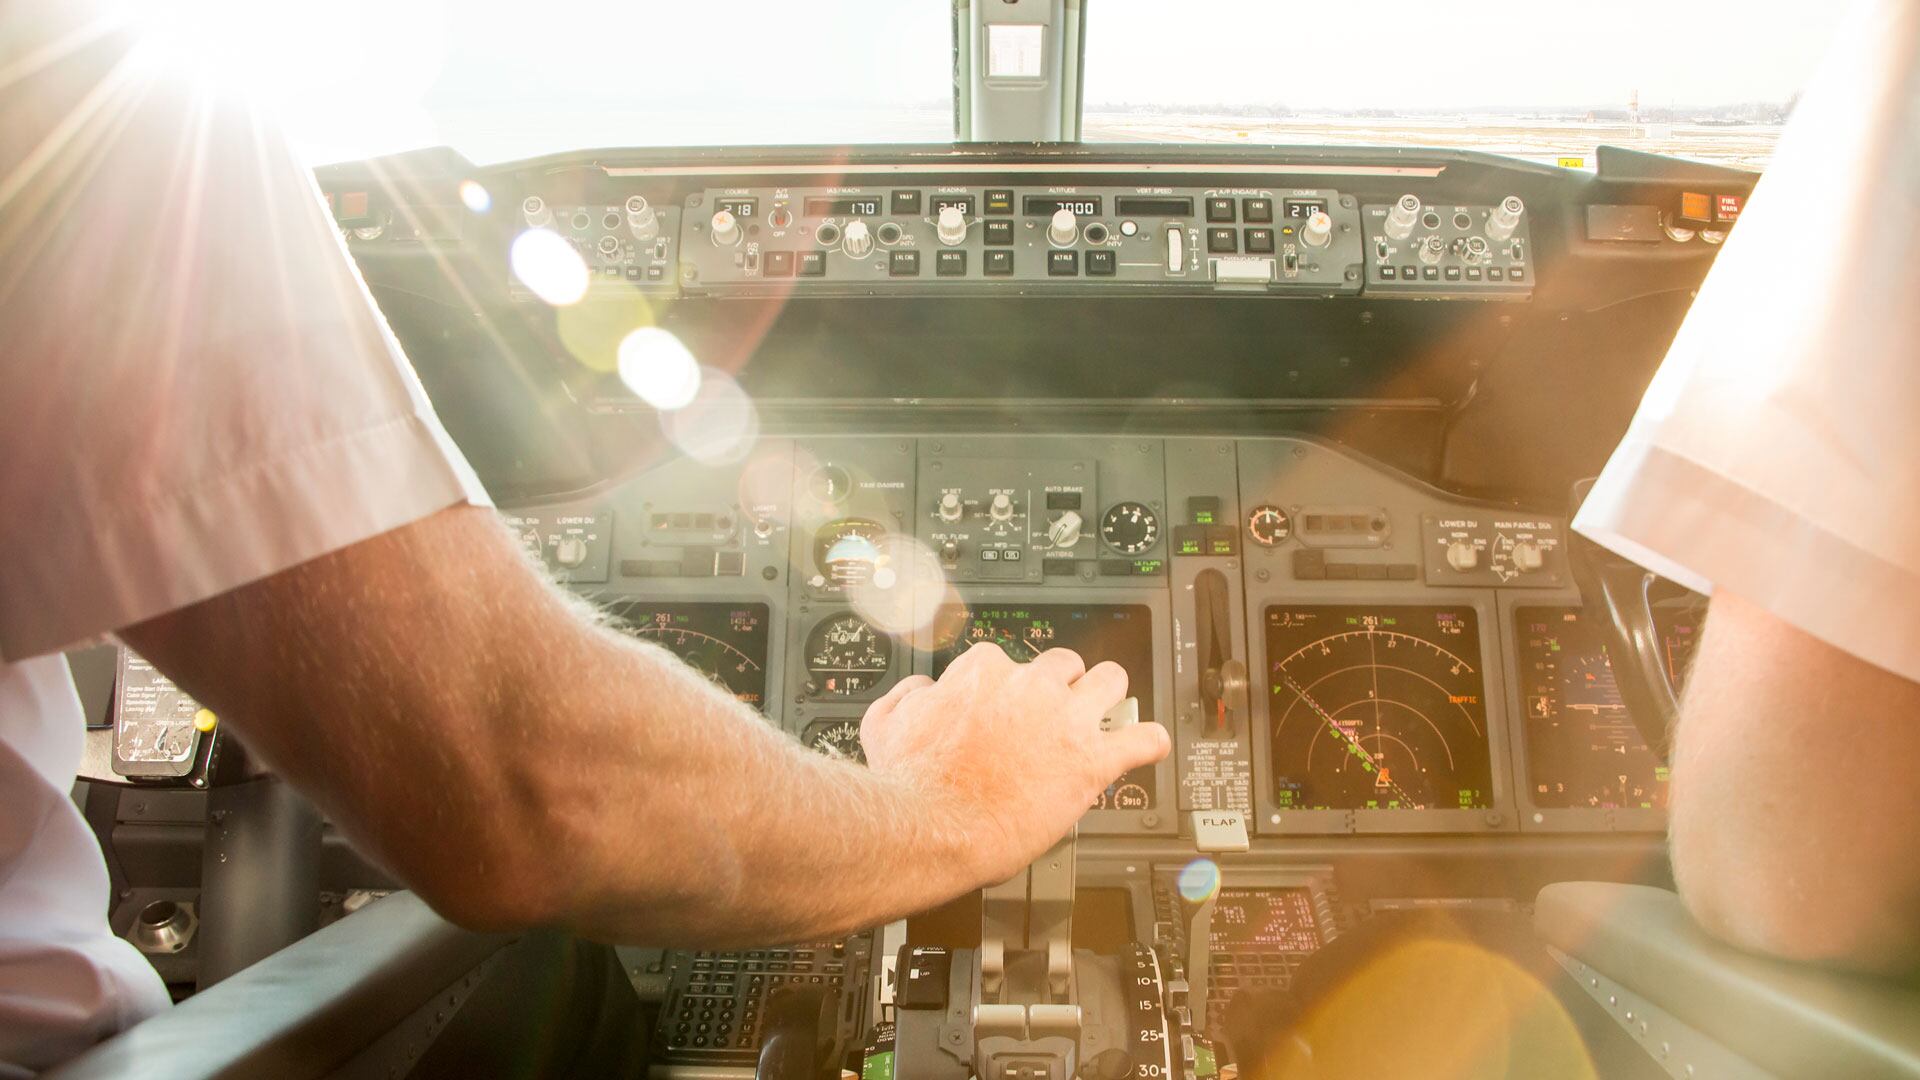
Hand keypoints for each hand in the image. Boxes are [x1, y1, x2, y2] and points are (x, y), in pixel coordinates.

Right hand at [858, 642, 1170, 886]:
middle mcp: (1030, 687)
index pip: (1005, 662)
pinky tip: (1149, 745)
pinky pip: (1142, 740)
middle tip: (1056, 709)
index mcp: (984, 673)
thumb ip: (906, 696)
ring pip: (1111, 681)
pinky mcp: (1092, 760)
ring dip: (1109, 695)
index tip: (1005, 707)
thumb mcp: (884, 723)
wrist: (932, 827)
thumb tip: (921, 690)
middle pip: (1064, 664)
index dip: (1006, 688)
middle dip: (1062, 684)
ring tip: (1107, 712)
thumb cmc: (909, 784)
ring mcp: (1066, 720)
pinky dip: (1149, 742)